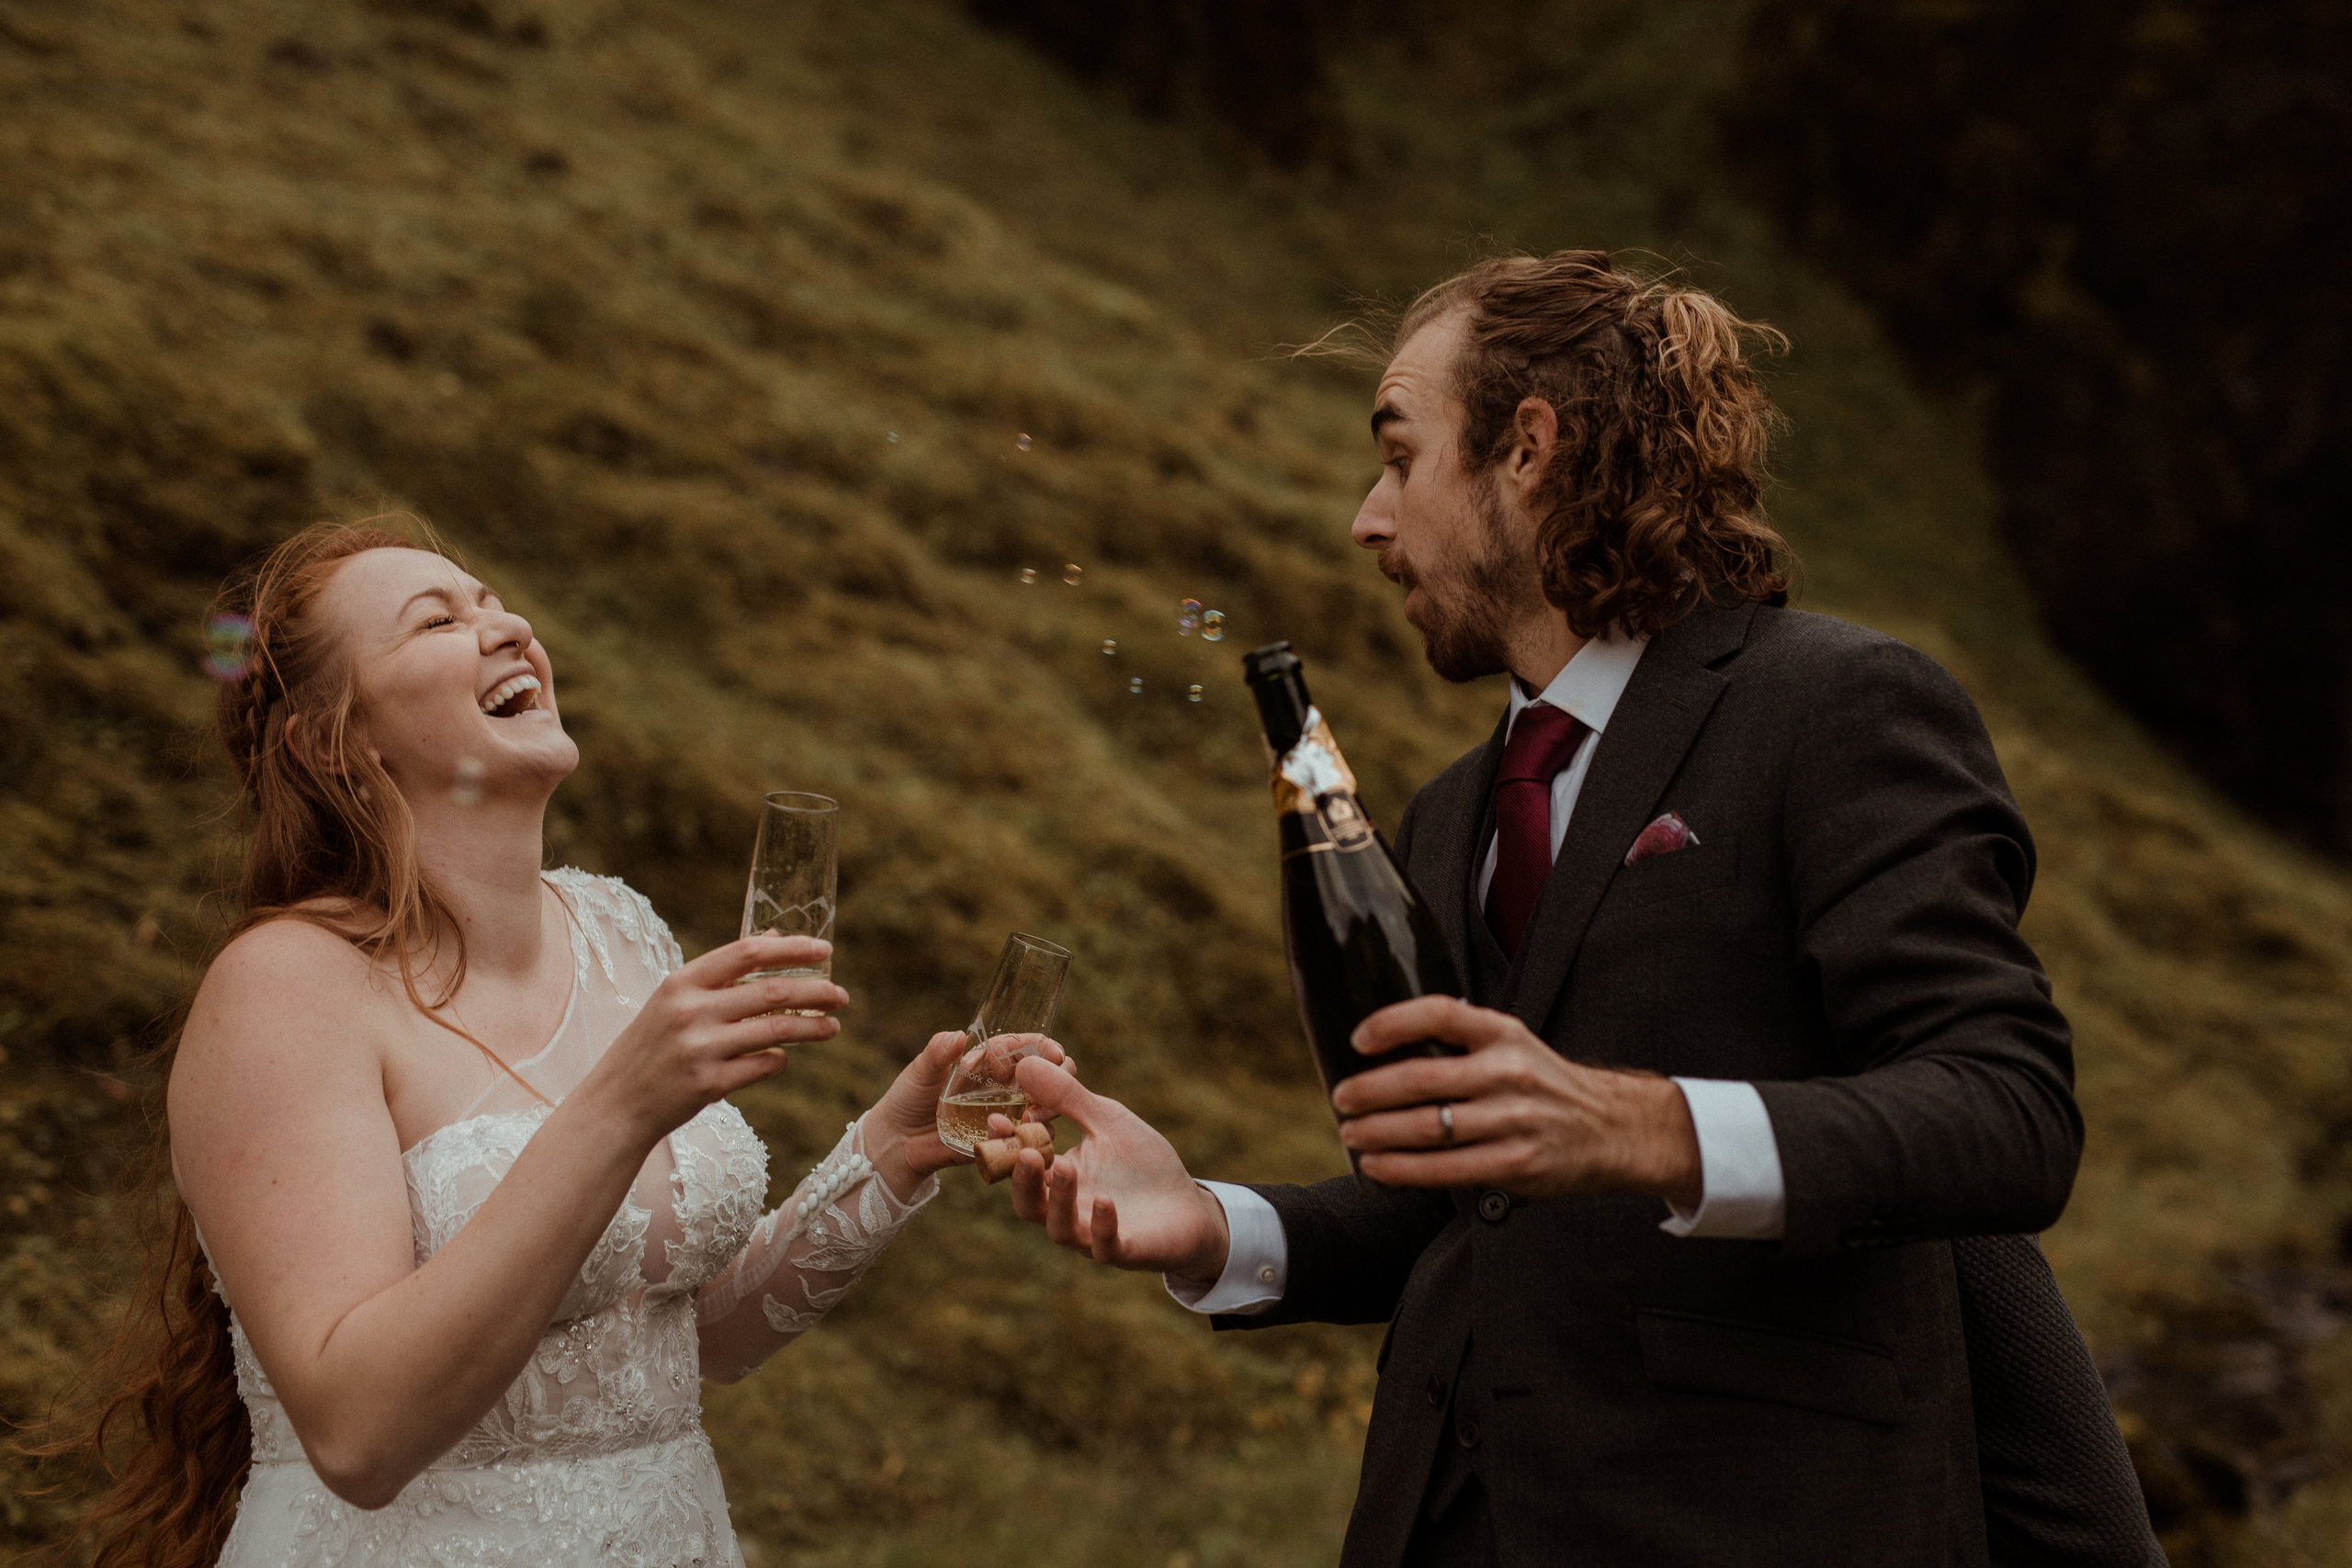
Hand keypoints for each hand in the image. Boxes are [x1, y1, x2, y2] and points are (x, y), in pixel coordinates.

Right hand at [579, 935, 842, 1149]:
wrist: (615, 1105)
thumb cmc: (650, 1048)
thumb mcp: (673, 1001)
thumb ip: (720, 974)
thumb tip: (773, 940)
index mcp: (681, 982)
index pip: (747, 953)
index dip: (791, 948)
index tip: (824, 949)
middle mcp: (691, 1011)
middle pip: (773, 992)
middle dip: (816, 991)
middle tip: (841, 995)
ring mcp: (700, 1049)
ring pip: (777, 1030)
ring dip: (813, 1027)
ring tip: (833, 1027)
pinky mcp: (709, 1084)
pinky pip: (764, 1065)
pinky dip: (779, 1060)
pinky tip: (782, 1058)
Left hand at [861, 1031, 1071, 1199]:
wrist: (896, 1142)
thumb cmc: (907, 1099)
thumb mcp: (920, 1072)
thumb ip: (937, 1054)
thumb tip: (957, 1036)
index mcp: (988, 1063)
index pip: (1024, 1048)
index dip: (1043, 1047)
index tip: (1055, 1052)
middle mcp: (1003, 1087)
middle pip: (1046, 1077)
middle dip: (1059, 1078)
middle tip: (1058, 1083)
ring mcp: (1006, 1116)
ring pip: (1044, 1109)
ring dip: (1048, 1110)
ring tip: (1035, 1116)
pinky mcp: (1001, 1142)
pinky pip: (1027, 1141)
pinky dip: (1032, 1139)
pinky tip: (1025, 1139)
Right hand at [1007, 1056, 1230, 1282]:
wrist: (1188, 1205)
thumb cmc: (1142, 1164)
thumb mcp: (1105, 1120)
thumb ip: (1067, 1098)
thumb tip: (1025, 1063)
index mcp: (1056, 1179)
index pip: (1018, 1167)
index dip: (1002, 1147)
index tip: (996, 1119)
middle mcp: (1066, 1211)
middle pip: (1028, 1204)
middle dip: (1023, 1179)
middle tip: (1026, 1151)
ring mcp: (1093, 1234)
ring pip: (1060, 1228)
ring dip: (1058, 1198)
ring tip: (1065, 1166)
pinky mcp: (1125, 1250)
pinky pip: (1105, 1246)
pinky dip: (1101, 1226)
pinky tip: (1104, 1201)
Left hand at [1334, 996, 1700, 1204]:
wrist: (1613, 1128)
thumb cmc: (1544, 1084)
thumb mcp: (1514, 1043)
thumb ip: (1463, 1040)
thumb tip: (1385, 1045)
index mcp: (1504, 1033)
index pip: (1441, 1013)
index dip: (1393, 1023)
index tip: (1358, 1039)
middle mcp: (1508, 1072)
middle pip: (1423, 1078)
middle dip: (1370, 1090)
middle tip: (1341, 1098)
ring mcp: (1513, 1120)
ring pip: (1428, 1128)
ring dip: (1377, 1133)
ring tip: (1351, 1133)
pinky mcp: (1515, 1164)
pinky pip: (1445, 1169)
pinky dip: (1403, 1169)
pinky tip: (1377, 1166)